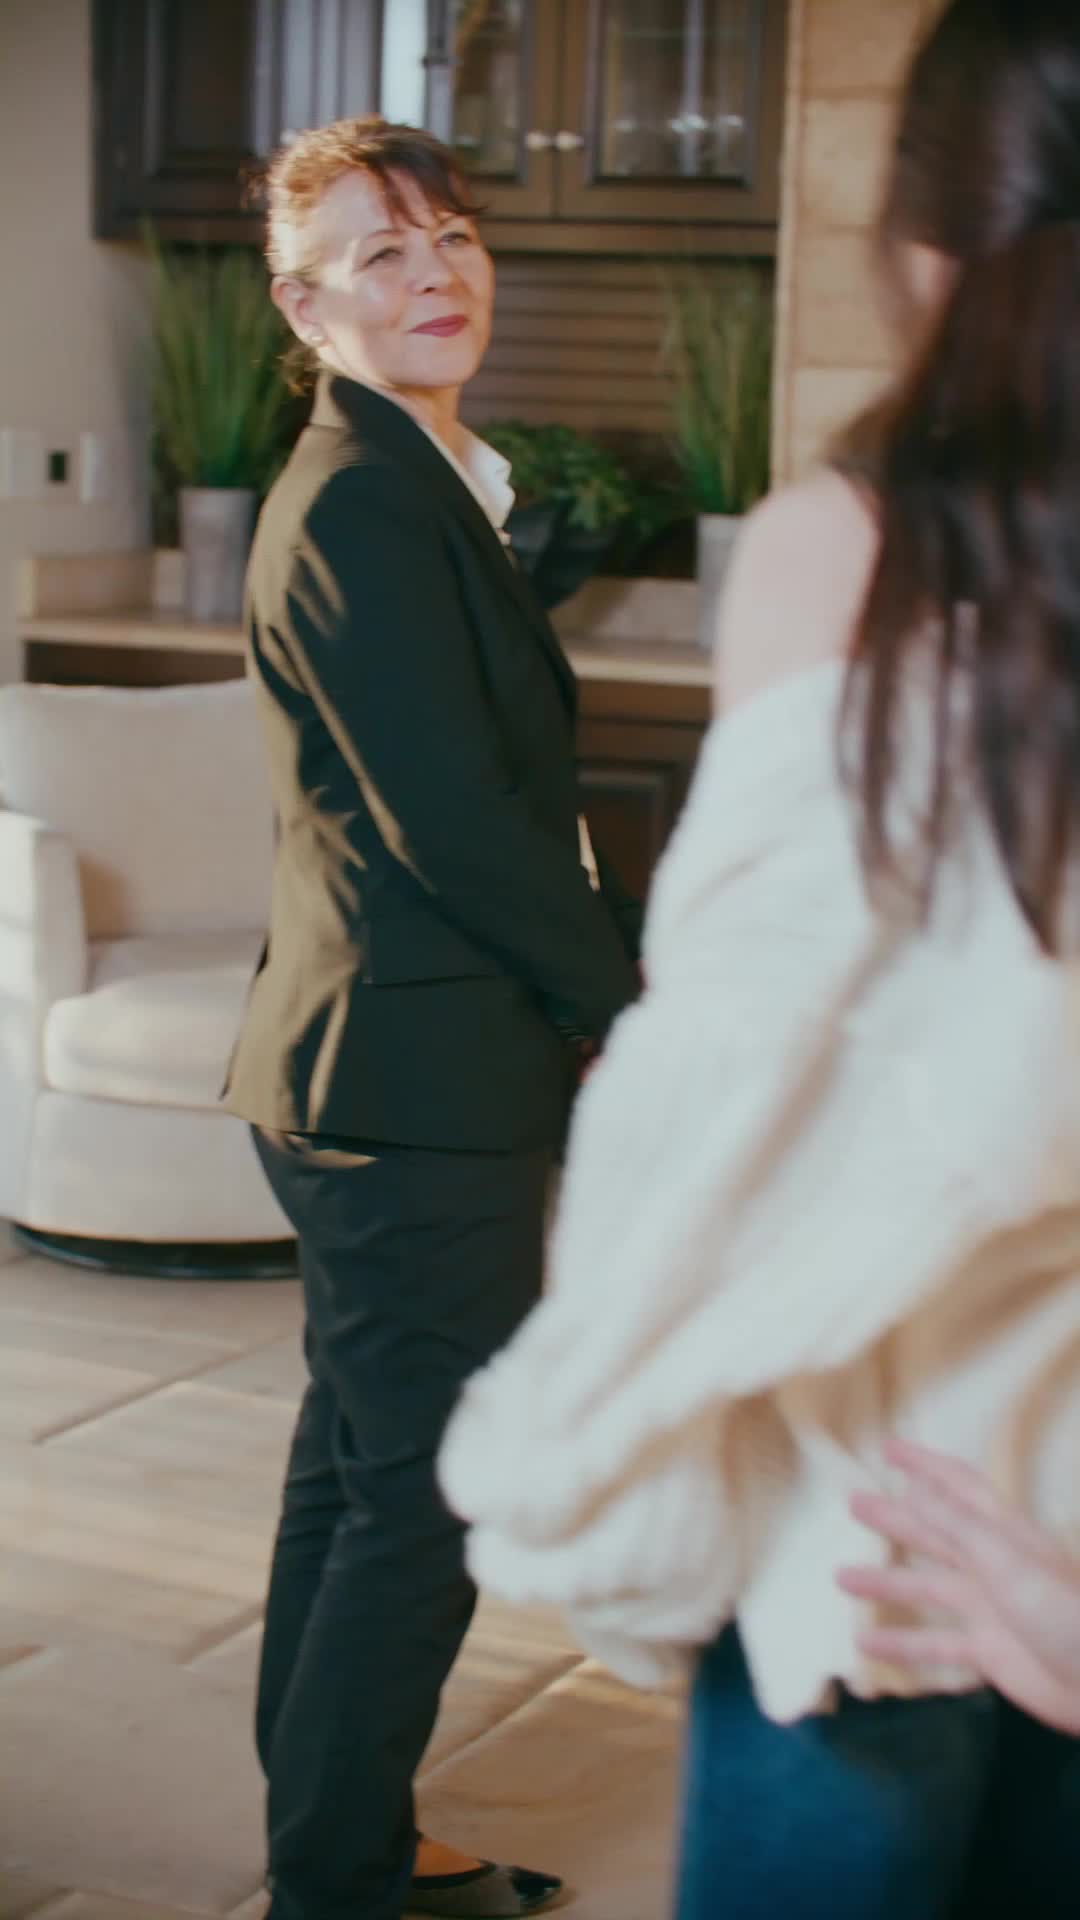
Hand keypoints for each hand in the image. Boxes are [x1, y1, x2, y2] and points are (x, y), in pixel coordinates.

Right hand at [837, 1437, 1079, 1733]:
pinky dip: (901, 1644)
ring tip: (841, 1577)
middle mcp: (991, 1564)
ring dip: (886, 1583)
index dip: (925, 1464)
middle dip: (896, 1518)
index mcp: (1001, 1533)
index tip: (887, 1449)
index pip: (957, 1486)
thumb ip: (956, 1526)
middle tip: (854, 1504)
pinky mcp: (988, 1653)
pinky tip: (865, 1645)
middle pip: (934, 1534)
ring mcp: (988, 1610)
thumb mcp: (1005, 1560)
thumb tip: (914, 1487)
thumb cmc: (1059, 1609)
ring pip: (927, 1589)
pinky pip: (935, 1644)